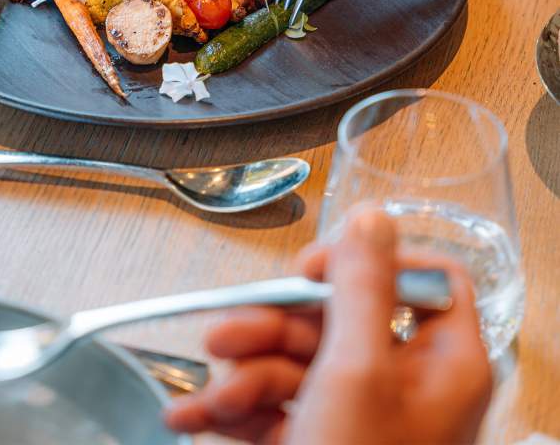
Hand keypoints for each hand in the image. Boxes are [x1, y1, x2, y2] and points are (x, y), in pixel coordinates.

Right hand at [164, 208, 491, 444]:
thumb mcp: (355, 371)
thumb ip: (360, 286)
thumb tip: (371, 215)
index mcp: (442, 363)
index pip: (423, 280)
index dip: (369, 262)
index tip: (317, 265)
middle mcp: (405, 385)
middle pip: (336, 318)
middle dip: (269, 329)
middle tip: (224, 334)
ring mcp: (359, 418)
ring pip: (295, 362)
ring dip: (241, 374)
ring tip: (207, 398)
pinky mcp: (318, 444)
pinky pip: (274, 406)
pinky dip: (234, 410)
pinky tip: (195, 420)